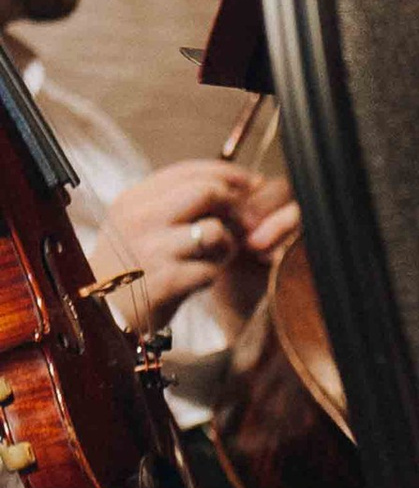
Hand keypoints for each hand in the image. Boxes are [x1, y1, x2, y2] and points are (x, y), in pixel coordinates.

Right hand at [96, 161, 295, 325]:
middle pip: (207, 192)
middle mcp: (138, 219)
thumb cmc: (130, 268)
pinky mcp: (165, 282)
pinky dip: (214, 273)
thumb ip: (176, 203)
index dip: (228, 174)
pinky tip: (200, 278)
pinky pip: (211, 269)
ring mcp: (150, 250)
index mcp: (132, 200)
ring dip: (226, 244)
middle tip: (239, 224)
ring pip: (214, 230)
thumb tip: (233, 187)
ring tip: (213, 256)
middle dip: (233, 206)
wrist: (99, 315)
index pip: (189, 171)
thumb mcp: (139, 225)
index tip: (251, 184)